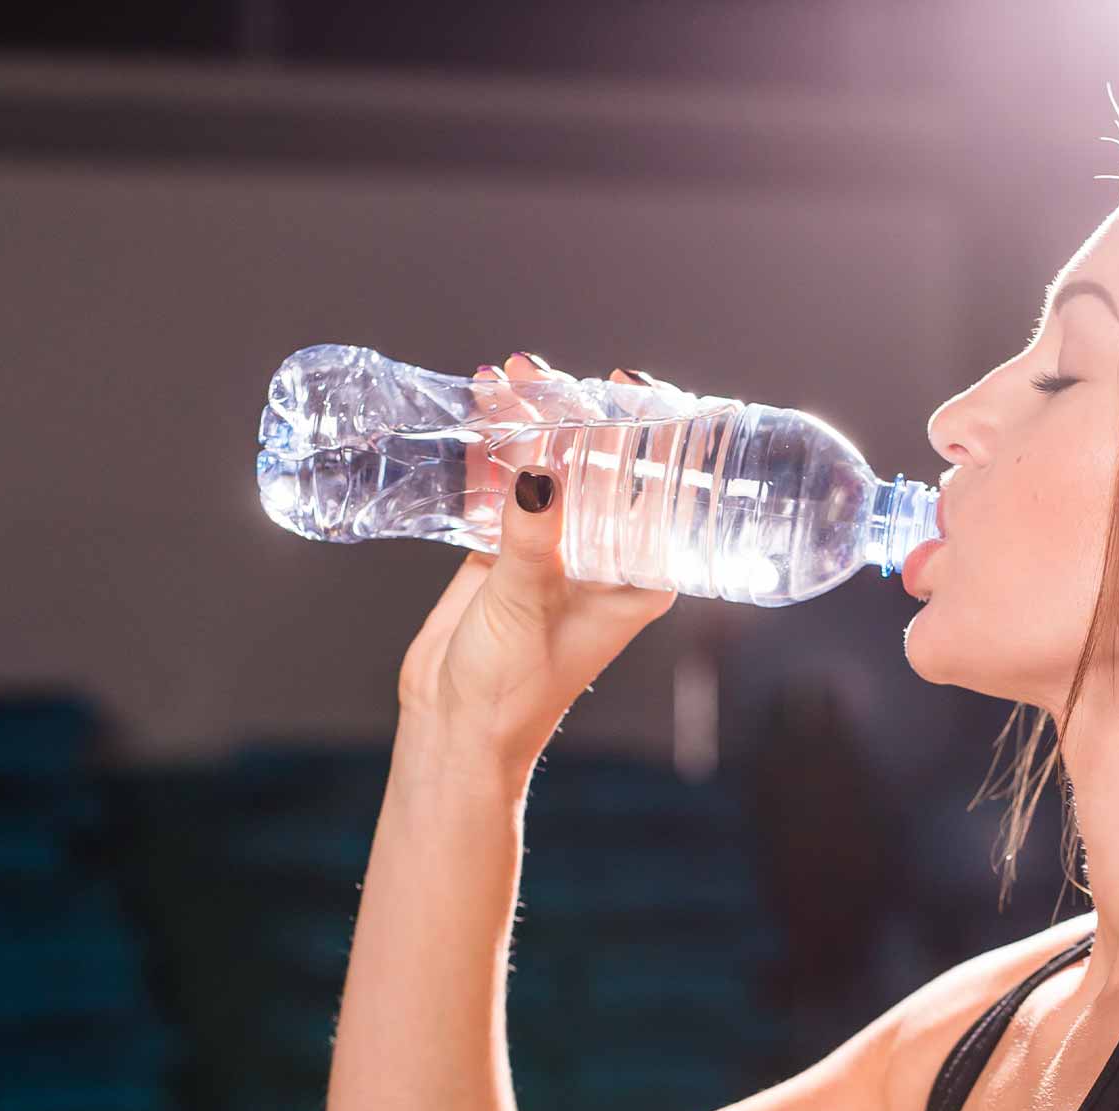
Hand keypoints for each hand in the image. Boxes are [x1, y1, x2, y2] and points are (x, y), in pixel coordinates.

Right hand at [395, 352, 688, 776]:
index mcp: (640, 573)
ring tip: (509, 376)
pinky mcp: (507, 547)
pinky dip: (496, 445)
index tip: (631, 384)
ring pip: (554, 466)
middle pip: (605, 464)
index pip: (663, 485)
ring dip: (532, 420)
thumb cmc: (513, 689)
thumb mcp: (526, 606)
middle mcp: (605, 554)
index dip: (653, 429)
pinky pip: (508, 483)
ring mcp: (556, 547)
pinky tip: (482, 404)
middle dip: (579, 413)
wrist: (455, 727)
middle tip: (548, 375)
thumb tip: (539, 471)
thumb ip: (532, 539)